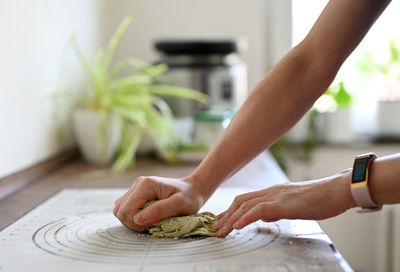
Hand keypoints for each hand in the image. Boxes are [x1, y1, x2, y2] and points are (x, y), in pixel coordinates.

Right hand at [113, 176, 207, 231]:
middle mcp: (138, 184)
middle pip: (120, 210)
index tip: (152, 225)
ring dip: (132, 220)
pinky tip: (147, 217)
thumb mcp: (179, 205)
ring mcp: (136, 188)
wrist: (193, 189)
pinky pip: (125, 208)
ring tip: (150, 221)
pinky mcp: (137, 194)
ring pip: (120, 210)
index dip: (136, 222)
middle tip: (152, 224)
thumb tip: (138, 219)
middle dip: (133, 222)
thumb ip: (159, 211)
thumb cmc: (189, 197)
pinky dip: (132, 217)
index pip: (127, 209)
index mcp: (146, 185)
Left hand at [213, 169, 356, 236]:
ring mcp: (276, 196)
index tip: (222, 220)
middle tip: (215, 227)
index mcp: (273, 192)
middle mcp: (271, 192)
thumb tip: (265, 217)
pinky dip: (245, 218)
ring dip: (230, 219)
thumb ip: (277, 209)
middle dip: (226, 215)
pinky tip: (236, 226)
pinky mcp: (283, 203)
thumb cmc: (320, 199)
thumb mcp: (293, 205)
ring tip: (220, 231)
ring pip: (246, 205)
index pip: (246, 199)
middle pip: (241, 201)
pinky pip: (259, 210)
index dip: (231, 210)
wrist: (336, 191)